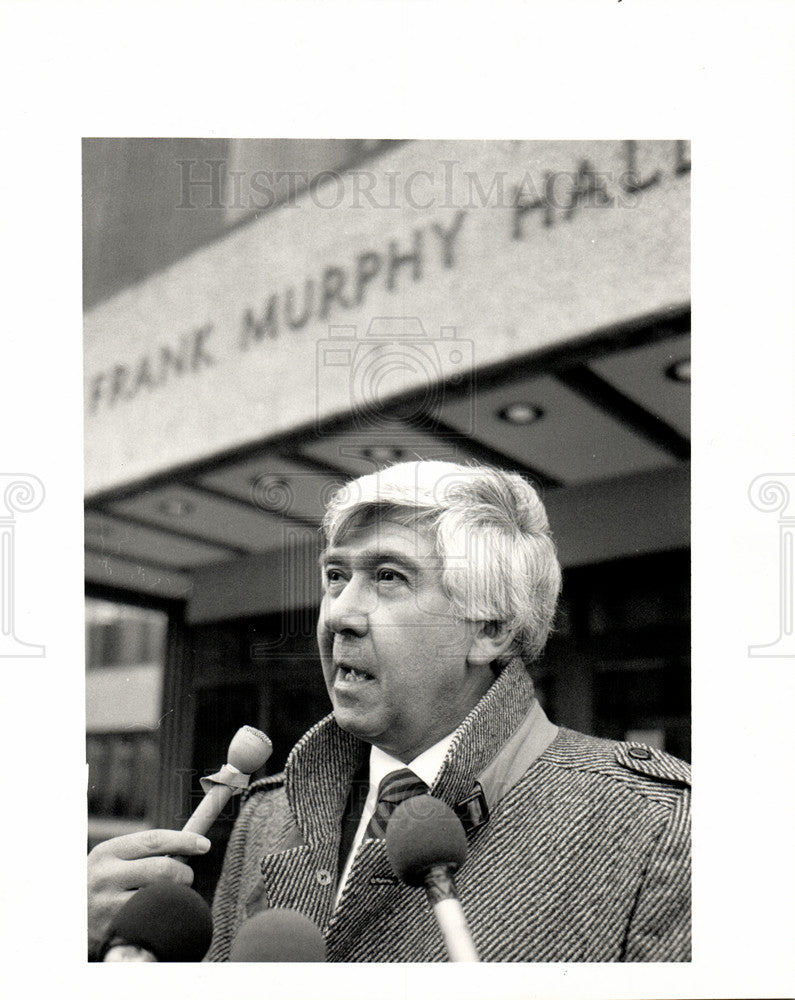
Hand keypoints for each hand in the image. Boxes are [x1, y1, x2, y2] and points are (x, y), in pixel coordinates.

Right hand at [87, 829, 210, 957]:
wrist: (68, 921)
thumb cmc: (99, 886)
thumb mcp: (111, 862)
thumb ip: (141, 853)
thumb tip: (188, 845)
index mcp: (106, 852)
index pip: (154, 840)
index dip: (184, 840)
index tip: (204, 844)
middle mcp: (104, 876)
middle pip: (163, 869)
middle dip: (184, 873)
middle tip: (186, 878)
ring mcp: (107, 906)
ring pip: (161, 897)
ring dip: (175, 897)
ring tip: (170, 897)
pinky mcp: (113, 931)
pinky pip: (153, 921)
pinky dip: (164, 917)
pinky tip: (161, 916)